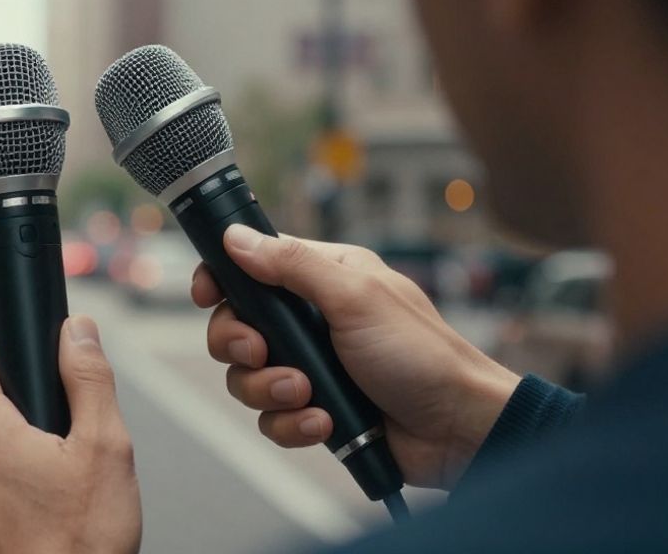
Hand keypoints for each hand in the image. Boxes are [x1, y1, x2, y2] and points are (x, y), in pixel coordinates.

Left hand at [0, 316, 141, 553]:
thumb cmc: (82, 545)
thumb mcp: (106, 450)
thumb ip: (88, 379)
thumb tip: (77, 330)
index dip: (2, 360)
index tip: (29, 377)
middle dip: (18, 429)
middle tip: (62, 458)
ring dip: (8, 475)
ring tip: (53, 504)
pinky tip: (35, 532)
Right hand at [192, 225, 520, 490]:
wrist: (459, 431)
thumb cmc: (422, 354)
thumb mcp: (355, 296)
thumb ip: (292, 265)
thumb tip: (237, 237)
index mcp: (322, 279)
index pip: (251, 267)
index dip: (221, 281)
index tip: (208, 295)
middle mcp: (310, 322)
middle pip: (236, 327)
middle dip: (240, 345)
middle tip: (263, 352)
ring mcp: (311, 368)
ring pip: (247, 378)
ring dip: (269, 390)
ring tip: (306, 394)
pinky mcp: (314, 411)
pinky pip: (273, 419)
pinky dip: (293, 424)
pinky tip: (324, 422)